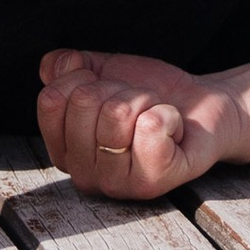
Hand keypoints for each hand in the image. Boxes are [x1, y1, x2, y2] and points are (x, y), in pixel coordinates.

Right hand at [36, 49, 238, 200]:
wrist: (199, 106)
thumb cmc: (147, 93)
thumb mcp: (101, 71)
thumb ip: (67, 66)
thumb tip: (53, 67)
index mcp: (65, 150)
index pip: (50, 100)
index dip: (82, 76)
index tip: (106, 87)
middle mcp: (85, 174)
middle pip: (84, 102)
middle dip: (117, 87)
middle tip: (136, 104)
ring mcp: (118, 183)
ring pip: (116, 113)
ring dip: (143, 99)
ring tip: (154, 113)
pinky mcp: (153, 182)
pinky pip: (150, 128)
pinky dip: (167, 113)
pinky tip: (171, 127)